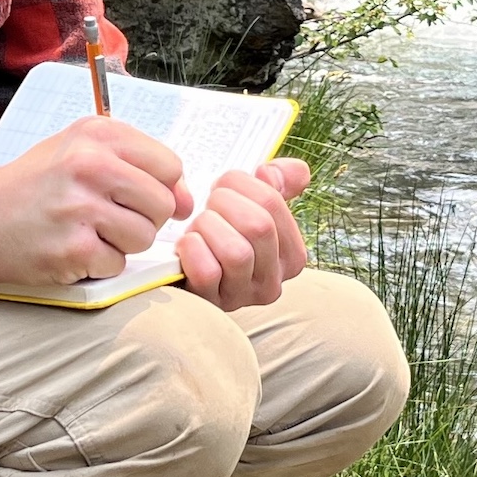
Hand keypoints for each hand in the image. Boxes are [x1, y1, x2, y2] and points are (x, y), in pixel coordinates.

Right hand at [0, 118, 191, 289]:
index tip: (139, 196)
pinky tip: (72, 249)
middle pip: (162, 203)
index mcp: (97, 135)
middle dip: (144, 219)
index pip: (169, 165)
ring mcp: (80, 208)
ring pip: (144, 237)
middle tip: (109, 219)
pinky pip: (117, 264)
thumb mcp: (78, 151)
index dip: (162, 187)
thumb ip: (135, 165)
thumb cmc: (33, 186)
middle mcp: (90, 165)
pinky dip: (100, 265)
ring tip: (89, 232)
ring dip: (123, 244)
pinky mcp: (71, 248)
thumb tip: (186, 201)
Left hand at [176, 157, 310, 311]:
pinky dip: (192, 250)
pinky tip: (188, 245)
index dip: (241, 183)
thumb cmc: (221, 236)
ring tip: (199, 227)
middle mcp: (273, 281)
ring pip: (236, 252)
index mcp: (292, 255)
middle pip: (257, 226)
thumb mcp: (252, 208)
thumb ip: (274, 185)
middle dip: (224, 204)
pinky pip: (207, 272)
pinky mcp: (212, 304)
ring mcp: (243, 296)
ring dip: (207, 228)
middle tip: (210, 205)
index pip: (272, 202)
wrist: (185, 274)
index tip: (225, 187)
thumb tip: (282, 171)